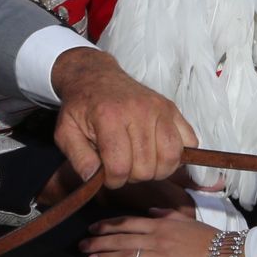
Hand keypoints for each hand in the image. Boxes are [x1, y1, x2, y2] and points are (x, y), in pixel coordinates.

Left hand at [51, 46, 195, 186]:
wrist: (97, 77)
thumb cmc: (82, 107)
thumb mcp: (65, 132)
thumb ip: (78, 158)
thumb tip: (93, 179)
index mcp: (109, 117)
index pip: (120, 167)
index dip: (112, 180)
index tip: (106, 174)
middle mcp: (139, 111)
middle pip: (146, 167)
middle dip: (132, 175)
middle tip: (122, 164)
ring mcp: (159, 109)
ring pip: (170, 158)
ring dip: (156, 169)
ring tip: (140, 162)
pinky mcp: (172, 109)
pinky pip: (190, 142)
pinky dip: (178, 155)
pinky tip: (159, 153)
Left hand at [80, 210, 220, 256]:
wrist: (226, 255)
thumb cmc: (208, 238)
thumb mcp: (187, 220)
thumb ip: (167, 215)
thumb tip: (149, 212)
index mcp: (161, 223)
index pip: (128, 222)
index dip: (108, 226)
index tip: (92, 228)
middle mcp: (156, 237)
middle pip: (121, 239)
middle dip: (98, 242)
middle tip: (81, 246)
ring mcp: (160, 256)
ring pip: (126, 255)